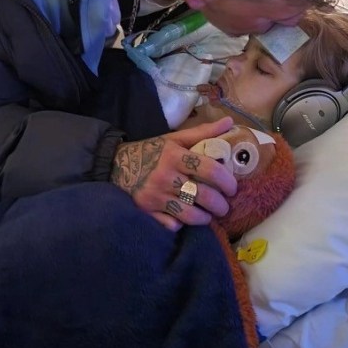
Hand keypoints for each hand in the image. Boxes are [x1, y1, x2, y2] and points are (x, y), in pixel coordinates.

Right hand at [110, 117, 237, 230]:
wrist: (114, 165)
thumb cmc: (150, 151)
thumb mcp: (174, 138)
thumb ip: (202, 132)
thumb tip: (229, 122)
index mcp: (175, 156)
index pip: (210, 170)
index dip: (228, 181)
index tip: (232, 188)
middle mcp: (166, 176)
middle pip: (204, 196)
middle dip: (221, 205)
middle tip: (224, 206)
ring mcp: (156, 196)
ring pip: (191, 215)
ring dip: (205, 218)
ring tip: (208, 215)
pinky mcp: (147, 211)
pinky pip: (172, 225)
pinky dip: (181, 224)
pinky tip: (183, 218)